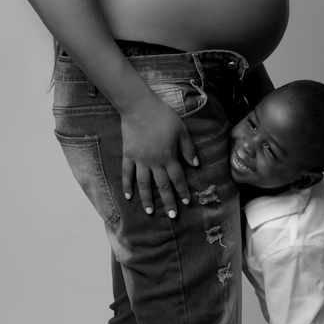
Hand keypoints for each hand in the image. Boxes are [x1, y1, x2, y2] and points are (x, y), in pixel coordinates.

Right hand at [120, 92, 199, 217]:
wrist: (139, 107)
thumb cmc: (163, 116)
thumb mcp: (181, 130)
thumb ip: (188, 148)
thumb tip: (196, 164)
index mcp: (169, 156)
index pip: (178, 178)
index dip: (183, 191)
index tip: (187, 202)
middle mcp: (154, 162)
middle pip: (163, 186)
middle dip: (169, 202)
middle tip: (173, 215)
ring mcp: (140, 160)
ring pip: (144, 184)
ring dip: (148, 199)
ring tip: (150, 212)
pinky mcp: (128, 155)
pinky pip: (127, 174)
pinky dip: (127, 186)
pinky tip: (129, 197)